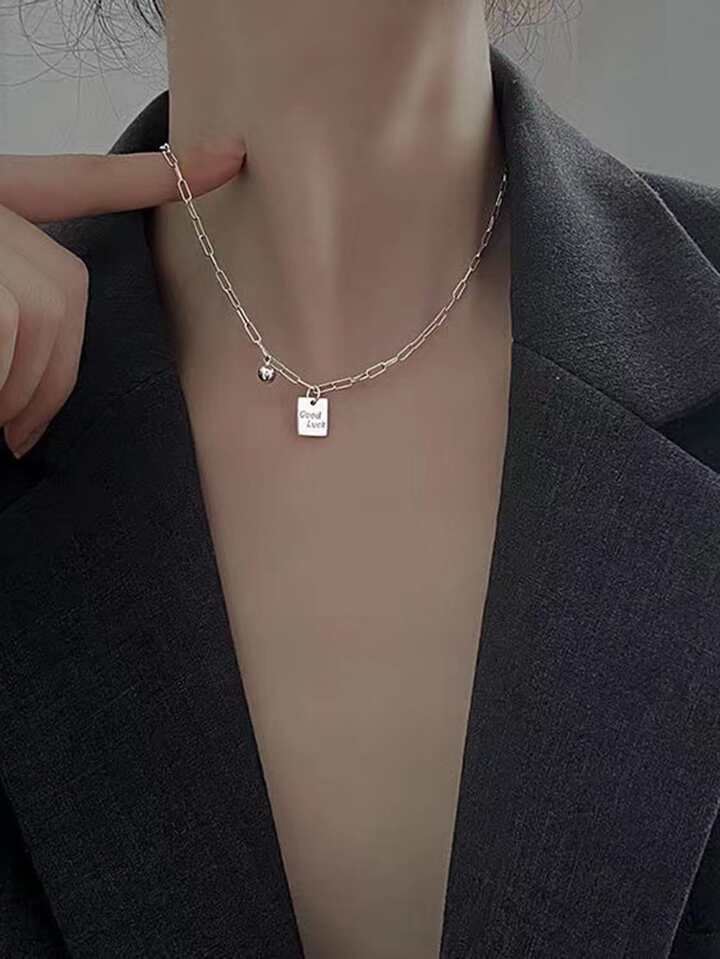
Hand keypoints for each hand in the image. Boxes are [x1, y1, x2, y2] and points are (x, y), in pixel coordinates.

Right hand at [0, 137, 245, 458]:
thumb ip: (24, 299)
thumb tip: (41, 362)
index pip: (81, 182)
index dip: (156, 176)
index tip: (232, 157)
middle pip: (69, 293)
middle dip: (53, 381)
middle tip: (23, 437)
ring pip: (42, 321)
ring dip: (19, 394)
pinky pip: (11, 338)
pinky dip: (2, 391)